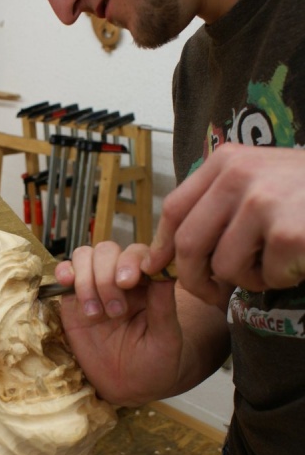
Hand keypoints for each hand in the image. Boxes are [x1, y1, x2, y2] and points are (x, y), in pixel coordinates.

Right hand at [55, 242, 181, 405]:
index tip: (128, 282)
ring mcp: (95, 286)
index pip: (138, 253)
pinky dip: (63, 272)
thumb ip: (164, 305)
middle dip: (106, 277)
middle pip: (107, 251)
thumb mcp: (166, 338)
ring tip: (94, 314)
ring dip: (86, 280)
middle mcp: (120, 278)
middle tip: (114, 312)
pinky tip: (66, 283)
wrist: (129, 386)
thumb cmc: (155, 363)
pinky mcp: (73, 300)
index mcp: (148, 282)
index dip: (130, 261)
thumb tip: (166, 272)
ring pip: (85, 257)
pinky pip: (65, 274)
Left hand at [143, 144, 304, 302]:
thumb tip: (167, 250)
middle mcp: (238, 176)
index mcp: (226, 161)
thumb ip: (216, 203)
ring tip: (270, 265)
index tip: (161, 268)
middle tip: (211, 293)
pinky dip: (278, 280)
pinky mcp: (288, 233)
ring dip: (245, 280)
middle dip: (194, 279)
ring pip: (225, 267)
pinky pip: (264, 277)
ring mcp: (263, 202)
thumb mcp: (257, 178)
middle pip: (190, 244)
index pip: (174, 210)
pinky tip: (295, 261)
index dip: (164, 246)